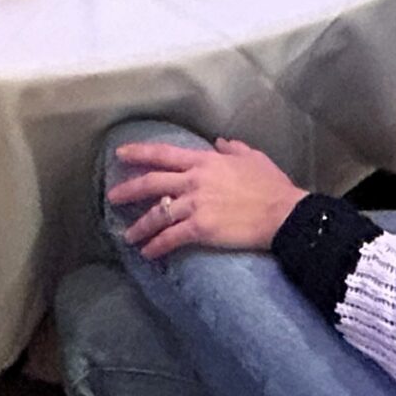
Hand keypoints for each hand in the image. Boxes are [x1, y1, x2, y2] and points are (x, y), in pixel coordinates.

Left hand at [108, 138, 306, 258]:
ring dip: (140, 226)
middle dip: (129, 190)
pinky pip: (171, 237)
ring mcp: (196, 204)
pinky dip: (156, 246)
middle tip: (112, 196)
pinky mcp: (200, 228)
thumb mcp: (253, 158)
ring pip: (157, 214)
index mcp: (205, 161)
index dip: (139, 153)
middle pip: (152, 183)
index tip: (121, 154)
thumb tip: (219, 142)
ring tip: (128, 236)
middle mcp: (194, 180)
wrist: (283, 213)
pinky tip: (148, 253)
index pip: (164, 154)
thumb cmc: (272, 186)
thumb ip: (233, 148)